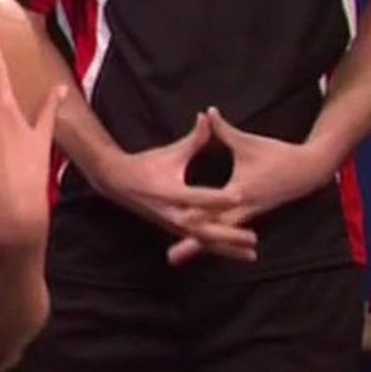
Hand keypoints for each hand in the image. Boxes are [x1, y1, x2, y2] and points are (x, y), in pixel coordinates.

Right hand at [84, 113, 255, 265]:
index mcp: (170, 192)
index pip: (199, 196)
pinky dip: (216, 248)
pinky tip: (233, 252)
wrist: (117, 182)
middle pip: (205, 229)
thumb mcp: (170, 153)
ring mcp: (173, 224)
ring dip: (228, 249)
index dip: (220, 197)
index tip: (240, 196)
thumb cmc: (145, 165)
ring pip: (204, 240)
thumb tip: (208, 117)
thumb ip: (194, 140)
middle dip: (229, 236)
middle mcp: (172, 213)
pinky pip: (198, 241)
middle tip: (253, 239)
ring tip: (251, 254)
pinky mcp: (174, 229)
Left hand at [165, 109, 333, 264]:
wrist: (306, 172)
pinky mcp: (248, 216)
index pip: (214, 208)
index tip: (176, 221)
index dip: (195, 215)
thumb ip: (223, 130)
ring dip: (199, 245)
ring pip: (218, 235)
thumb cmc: (277, 155)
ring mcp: (246, 216)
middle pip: (212, 231)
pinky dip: (211, 239)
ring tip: (175, 258)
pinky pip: (226, 232)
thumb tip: (207, 111)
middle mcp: (241, 210)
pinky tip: (197, 245)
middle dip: (192, 244)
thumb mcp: (247, 143)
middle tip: (171, 258)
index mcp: (238, 193)